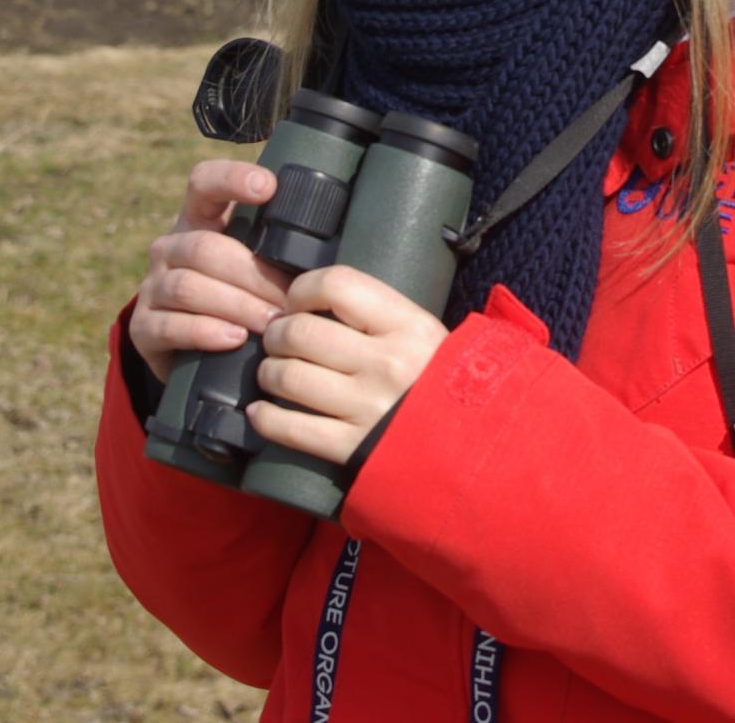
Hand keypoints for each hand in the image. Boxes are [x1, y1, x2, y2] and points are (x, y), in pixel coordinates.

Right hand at [126, 158, 293, 382]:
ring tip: (271, 324)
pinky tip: (235, 340)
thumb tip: (329, 249)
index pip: (204, 182)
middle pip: (205, 248)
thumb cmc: (240, 297)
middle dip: (253, 275)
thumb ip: (278, 249)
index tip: (269, 187)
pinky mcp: (143, 328)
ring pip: (188, 286)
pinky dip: (205, 332)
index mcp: (199, 219)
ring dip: (236, 306)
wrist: (195, 350)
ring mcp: (153, 286)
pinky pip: (169, 326)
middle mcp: (171, 247)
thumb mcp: (256, 266)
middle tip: (290, 300)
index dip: (232, 179)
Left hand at [246, 267, 447, 465]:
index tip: (295, 302)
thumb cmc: (443, 384)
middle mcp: (385, 363)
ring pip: (288, 377)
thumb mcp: (426, 336)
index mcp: (408, 325)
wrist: (474, 450)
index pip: (337, 285)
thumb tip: (312, 303)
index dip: (302, 289)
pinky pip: (290, 429)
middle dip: (276, 334)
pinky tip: (260, 413)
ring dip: (268, 372)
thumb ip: (379, 315)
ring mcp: (367, 407)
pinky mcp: (352, 448)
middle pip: (300, 332)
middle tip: (277, 340)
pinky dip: (265, 419)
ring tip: (273, 373)